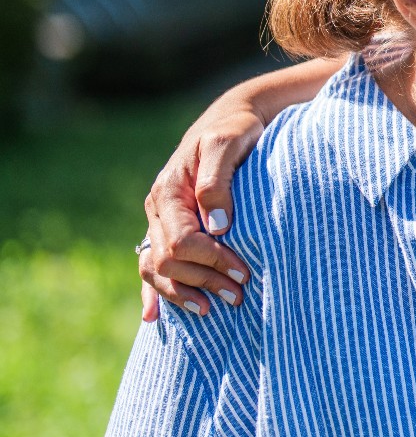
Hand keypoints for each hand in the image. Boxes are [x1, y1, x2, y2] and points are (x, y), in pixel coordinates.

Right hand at [139, 104, 263, 319]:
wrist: (231, 119)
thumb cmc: (235, 128)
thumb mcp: (228, 143)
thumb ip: (218, 180)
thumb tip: (217, 227)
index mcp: (169, 191)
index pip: (181, 239)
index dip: (210, 260)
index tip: (243, 272)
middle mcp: (159, 209)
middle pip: (168, 260)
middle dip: (202, 281)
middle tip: (239, 295)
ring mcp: (160, 221)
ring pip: (156, 268)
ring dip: (182, 292)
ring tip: (214, 308)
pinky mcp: (169, 228)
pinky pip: (151, 266)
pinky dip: (153, 292)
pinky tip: (153, 318)